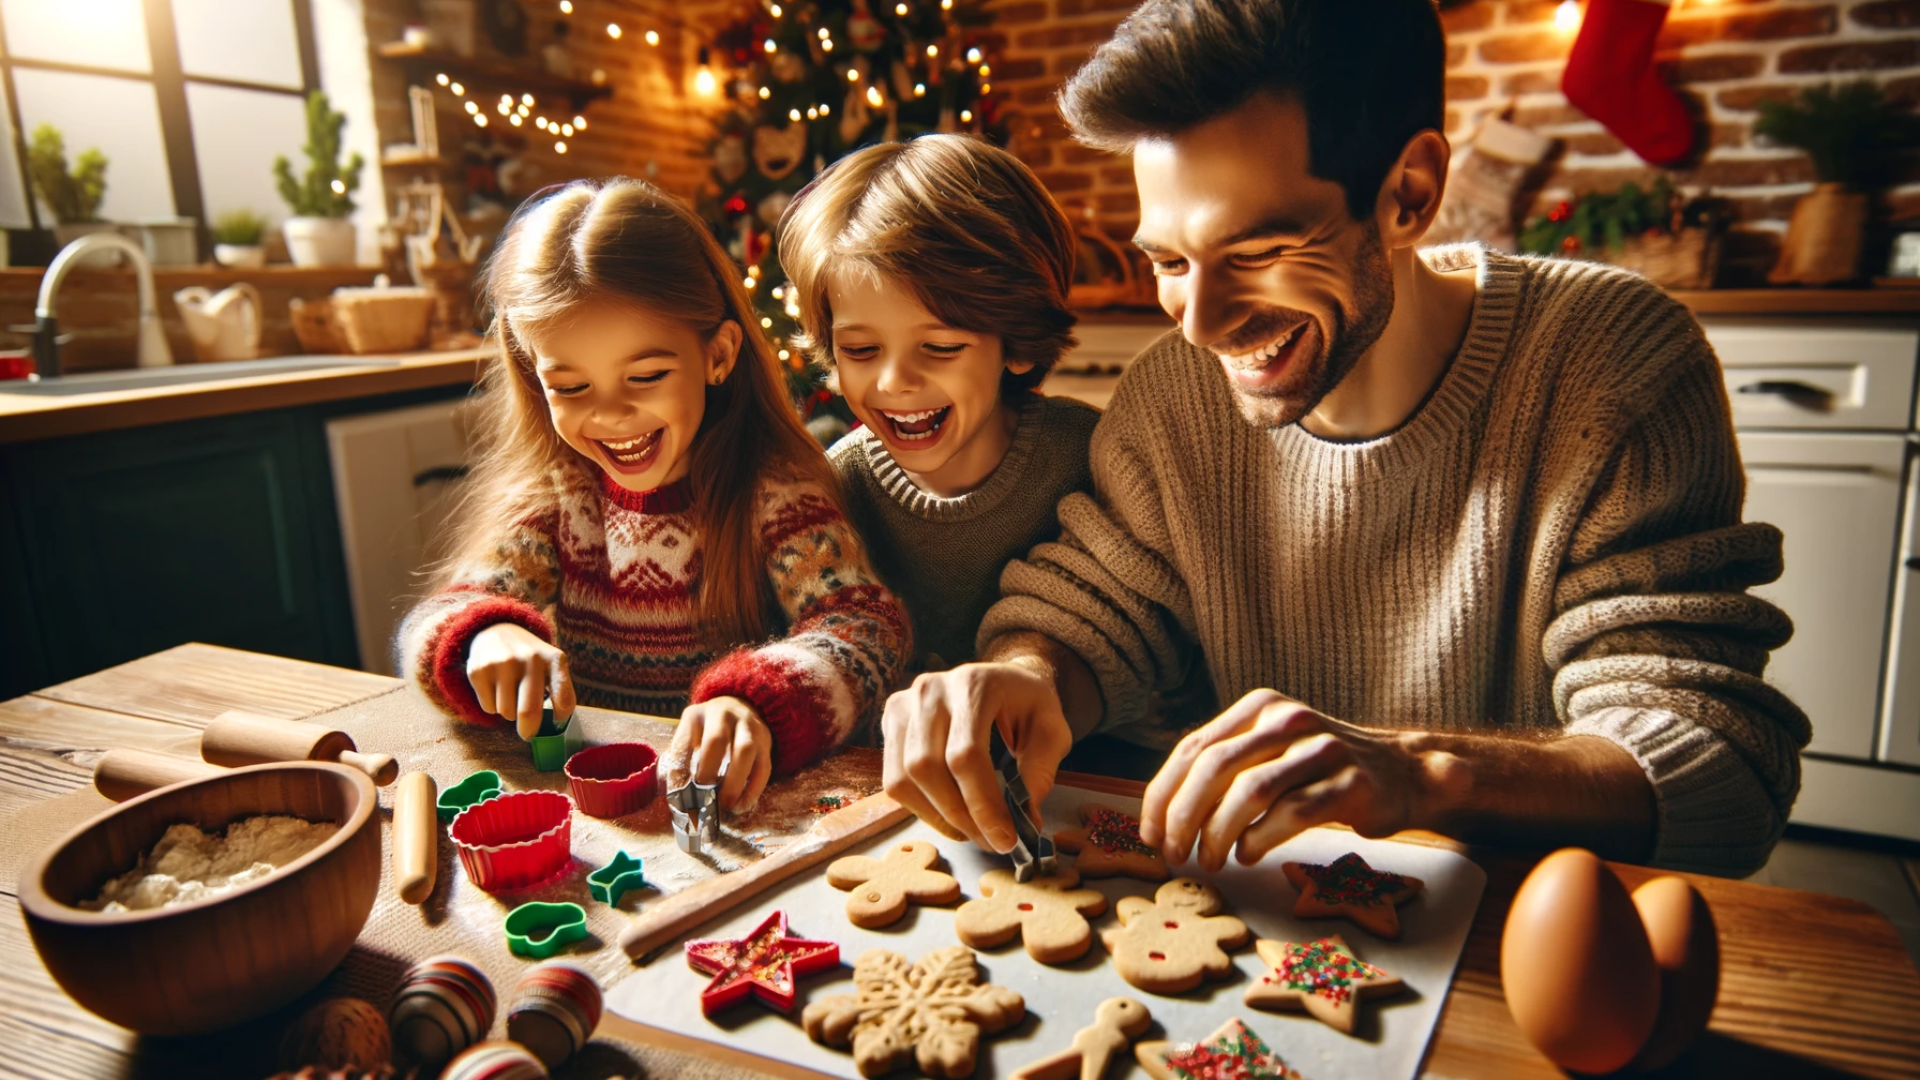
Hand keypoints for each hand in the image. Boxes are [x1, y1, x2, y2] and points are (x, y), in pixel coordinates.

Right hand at [466, 623, 574, 739]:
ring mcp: (502, 663)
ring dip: (509, 712)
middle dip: (528, 730)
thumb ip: (560, 689)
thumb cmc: (529, 658)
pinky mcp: (479, 670)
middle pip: (528, 712)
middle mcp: (529, 659)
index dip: (561, 716)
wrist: (496, 630)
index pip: (563, 697)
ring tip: (510, 693)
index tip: (557, 720)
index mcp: (553, 659)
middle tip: (528, 733)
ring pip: (506, 712)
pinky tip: (495, 687)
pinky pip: (489, 708)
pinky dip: (492, 706)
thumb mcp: (551, 664)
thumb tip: (557, 724)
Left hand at [665, 696, 772, 812]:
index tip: (678, 800)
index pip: (683, 745)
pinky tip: (742, 804)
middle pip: (715, 740)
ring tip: (725, 805)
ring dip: (734, 782)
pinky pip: (763, 766)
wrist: (741, 707)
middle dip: (708, 773)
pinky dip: (753, 789)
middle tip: (703, 800)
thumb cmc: (708, 731)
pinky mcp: (766, 741)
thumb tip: (676, 798)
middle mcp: (722, 715)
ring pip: (744, 750)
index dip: (679, 774)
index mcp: (695, 716)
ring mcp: (748, 726)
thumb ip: (681, 761)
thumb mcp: (690, 735)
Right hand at [880, 661, 1072, 853]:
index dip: (983, 804)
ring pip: (904, 778)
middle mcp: (931, 690)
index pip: (966, 754)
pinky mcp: (892, 722)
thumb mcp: (1051, 732)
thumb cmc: (1027, 705)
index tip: (1005, 838)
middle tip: (990, 842)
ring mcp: (905, 704)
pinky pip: (894, 780)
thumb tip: (1023, 821)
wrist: (1001, 680)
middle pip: (928, 768)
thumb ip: (1039, 772)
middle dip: (960, 817)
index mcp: (975, 684)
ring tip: (972, 832)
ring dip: (939, 817)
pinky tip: (950, 815)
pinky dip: (922, 808)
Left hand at [1139, 689, 1438, 871]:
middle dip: (1184, 816)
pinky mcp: (1350, 782)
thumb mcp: (1270, 751)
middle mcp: (1288, 719)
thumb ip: (1224, 769)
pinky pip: (1292, 813)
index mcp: (1260, 707)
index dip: (1163, 794)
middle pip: (1215, 767)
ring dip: (1218, 833)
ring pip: (1250, 790)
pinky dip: (1259, 839)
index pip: (1193, 747)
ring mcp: (1322, 748)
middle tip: (1175, 854)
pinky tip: (1248, 854)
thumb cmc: (1321, 771)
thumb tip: (1163, 814)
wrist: (1404, 773)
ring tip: (1210, 861)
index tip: (1150, 833)